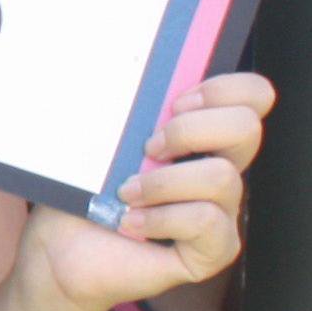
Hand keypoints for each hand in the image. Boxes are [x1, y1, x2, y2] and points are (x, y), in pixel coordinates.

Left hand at [24, 72, 275, 310]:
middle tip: (146, 149)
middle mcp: (219, 169)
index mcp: (199, 136)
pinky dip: (160, 219)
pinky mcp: (213, 250)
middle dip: (189, 131)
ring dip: (162, 183)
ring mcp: (221, 211)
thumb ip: (120, 102)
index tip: (174, 103)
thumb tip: (113, 59)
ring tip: (126, 194)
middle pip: (247, 129)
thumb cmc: (79, 192)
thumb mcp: (96, 137)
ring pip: (222, 178)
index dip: (224, 90)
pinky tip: (131, 225)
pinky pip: (207, 222)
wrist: (59, 251)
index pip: (252, 97)